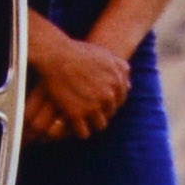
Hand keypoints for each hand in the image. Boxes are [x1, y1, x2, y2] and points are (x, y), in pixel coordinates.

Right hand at [24, 19, 130, 139]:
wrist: (56, 55)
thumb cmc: (78, 52)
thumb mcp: (106, 55)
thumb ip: (121, 68)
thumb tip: (128, 83)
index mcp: (117, 82)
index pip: (120, 100)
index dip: (109, 101)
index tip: (98, 101)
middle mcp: (108, 96)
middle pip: (110, 113)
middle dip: (101, 111)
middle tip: (87, 110)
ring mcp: (92, 106)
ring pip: (100, 125)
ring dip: (92, 124)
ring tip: (82, 120)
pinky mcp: (76, 114)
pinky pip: (83, 132)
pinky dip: (79, 131)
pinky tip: (72, 125)